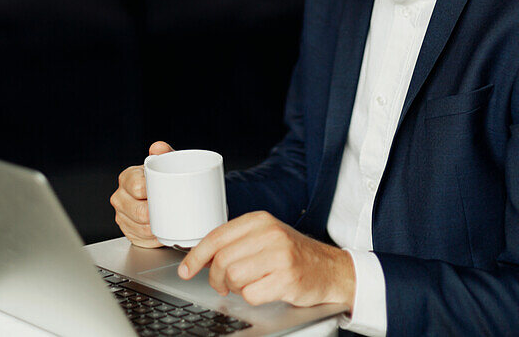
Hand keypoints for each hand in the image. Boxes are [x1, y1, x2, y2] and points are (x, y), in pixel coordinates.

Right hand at [110, 141, 173, 247]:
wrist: (164, 195)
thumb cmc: (164, 179)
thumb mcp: (166, 164)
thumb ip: (164, 153)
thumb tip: (158, 147)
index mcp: (127, 178)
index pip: (138, 187)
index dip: (153, 192)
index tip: (167, 192)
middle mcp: (120, 198)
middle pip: (139, 211)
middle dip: (157, 214)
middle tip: (173, 210)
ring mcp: (122, 217)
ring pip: (140, 228)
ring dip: (157, 228)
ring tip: (170, 222)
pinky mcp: (129, 233)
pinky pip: (142, 239)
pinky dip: (154, 238)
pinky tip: (163, 232)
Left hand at [178, 211, 354, 310]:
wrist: (331, 270)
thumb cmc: (294, 256)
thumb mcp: (265, 238)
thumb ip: (236, 242)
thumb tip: (202, 257)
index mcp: (260, 220)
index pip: (216, 236)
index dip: (196, 256)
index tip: (186, 269)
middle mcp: (270, 233)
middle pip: (222, 260)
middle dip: (217, 278)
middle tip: (223, 285)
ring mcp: (280, 255)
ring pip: (234, 277)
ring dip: (236, 288)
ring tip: (250, 285)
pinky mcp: (287, 278)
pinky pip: (251, 295)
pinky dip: (253, 298)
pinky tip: (265, 290)